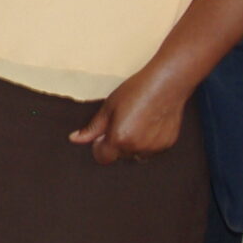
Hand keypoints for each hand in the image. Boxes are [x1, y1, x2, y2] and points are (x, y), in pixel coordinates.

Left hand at [70, 64, 189, 163]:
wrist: (166, 84)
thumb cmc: (135, 91)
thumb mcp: (108, 107)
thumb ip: (92, 128)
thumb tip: (75, 139)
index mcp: (119, 139)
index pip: (103, 158)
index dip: (100, 147)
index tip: (103, 134)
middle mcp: (137, 148)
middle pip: (120, 156)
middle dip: (117, 144)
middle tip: (123, 123)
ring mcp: (154, 148)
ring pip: (137, 155)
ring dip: (133, 145)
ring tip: (138, 123)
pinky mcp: (167, 145)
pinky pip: (152, 150)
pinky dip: (149, 142)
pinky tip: (150, 124)